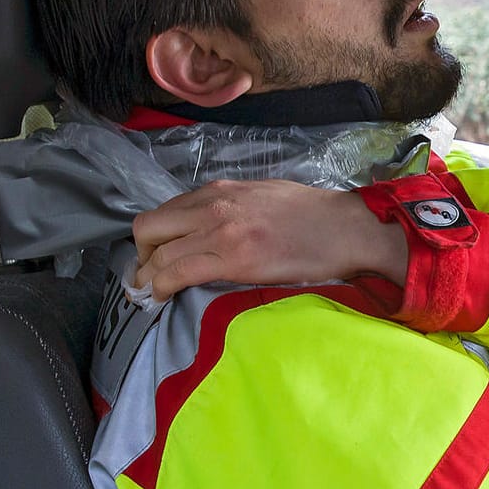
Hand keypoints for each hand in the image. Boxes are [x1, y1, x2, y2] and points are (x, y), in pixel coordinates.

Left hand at [132, 179, 407, 300]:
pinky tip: (163, 298)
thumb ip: (231, 205)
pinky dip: (161, 288)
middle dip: (142, 256)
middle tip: (152, 276)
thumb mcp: (263, 195)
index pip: (164, 212)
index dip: (152, 239)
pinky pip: (177, 273)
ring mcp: (221, 232)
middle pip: (148, 229)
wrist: (345, 228)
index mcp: (221, 190)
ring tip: (152, 294)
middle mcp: (213, 206)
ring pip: (158, 255)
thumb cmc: (314, 214)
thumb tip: (211, 225)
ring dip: (148, 279)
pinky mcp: (232, 259)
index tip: (155, 257)